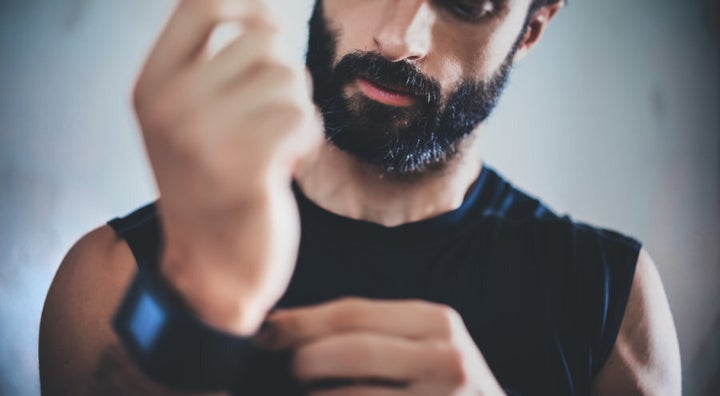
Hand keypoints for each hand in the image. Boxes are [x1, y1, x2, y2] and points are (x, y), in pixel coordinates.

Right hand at [132, 0, 321, 334]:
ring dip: (297, 111)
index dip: (248, 4)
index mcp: (153, 86)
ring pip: (289, 80)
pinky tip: (291, 162)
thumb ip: (214, 68)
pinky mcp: (247, 169)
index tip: (268, 23)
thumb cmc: (212, 186)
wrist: (210, 269)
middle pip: (263, 41)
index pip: (202, 5)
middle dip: (283, 75)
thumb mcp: (188, 121)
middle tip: (272, 114)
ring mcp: (206, 138)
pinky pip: (305, 118)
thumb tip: (265, 13)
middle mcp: (172, 106)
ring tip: (277, 143)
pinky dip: (309, 139)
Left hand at [260, 298, 505, 395]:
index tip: (266, 332)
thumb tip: (282, 326)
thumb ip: (367, 331)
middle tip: (287, 370)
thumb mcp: (419, 345)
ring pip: (351, 395)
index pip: (353, 313)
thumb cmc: (440, 384)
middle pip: (351, 350)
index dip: (301, 322)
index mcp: (437, 322)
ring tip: (306, 392)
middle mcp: (448, 358)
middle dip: (304, 360)